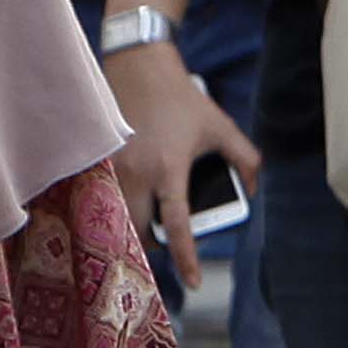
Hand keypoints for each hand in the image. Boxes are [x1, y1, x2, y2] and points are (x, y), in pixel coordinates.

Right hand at [106, 38, 261, 283]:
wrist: (139, 65)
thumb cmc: (182, 98)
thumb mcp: (221, 127)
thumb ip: (246, 159)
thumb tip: (253, 190)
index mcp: (169, 169)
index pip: (178, 225)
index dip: (186, 256)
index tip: (194, 282)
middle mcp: (136, 172)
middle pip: (136, 230)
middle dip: (147, 249)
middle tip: (160, 257)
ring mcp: (109, 166)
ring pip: (112, 216)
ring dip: (125, 231)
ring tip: (139, 239)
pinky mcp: (94, 158)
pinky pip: (96, 197)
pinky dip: (107, 210)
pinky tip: (112, 215)